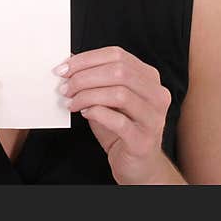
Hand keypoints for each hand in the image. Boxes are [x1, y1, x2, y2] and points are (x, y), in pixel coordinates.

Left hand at [57, 46, 171, 183]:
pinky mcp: (144, 140)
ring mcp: (153, 118)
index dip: (87, 59)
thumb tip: (69, 63)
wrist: (137, 165)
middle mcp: (157, 94)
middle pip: (119, 72)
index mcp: (148, 78)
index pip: (117, 55)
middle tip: (65, 87)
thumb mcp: (107, 99)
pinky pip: (119, 121)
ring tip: (71, 102)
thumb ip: (95, 79)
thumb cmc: (121, 129)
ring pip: (119, 94)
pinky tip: (85, 114)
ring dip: (87, 95)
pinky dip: (97, 113)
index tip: (64, 68)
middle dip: (84, 77)